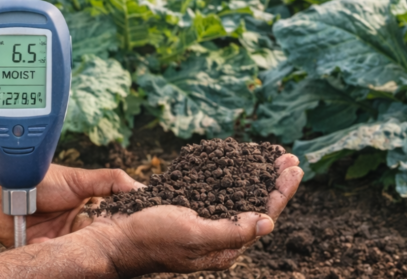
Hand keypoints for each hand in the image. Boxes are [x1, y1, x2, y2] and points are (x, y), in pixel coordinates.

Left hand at [0, 164, 142, 246]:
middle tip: (101, 245)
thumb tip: (140, 187)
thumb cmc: (39, 179)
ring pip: (75, 255)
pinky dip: (54, 257)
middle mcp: (77, 227)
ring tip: (79, 249)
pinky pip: (53, 260)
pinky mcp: (42, 251)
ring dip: (76, 253)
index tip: (131, 235)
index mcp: (89, 209)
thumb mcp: (79, 178)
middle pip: (94, 243)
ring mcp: (59, 241)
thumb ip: (109, 180)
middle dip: (98, 246)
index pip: (110, 224)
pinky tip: (56, 250)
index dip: (117, 230)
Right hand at [83, 148, 301, 275]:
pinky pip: (216, 192)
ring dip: (255, 177)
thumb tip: (268, 223)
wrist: (113, 239)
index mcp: (225, 248)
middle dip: (273, 182)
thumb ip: (232, 230)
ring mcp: (203, 223)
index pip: (264, 218)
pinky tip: (236, 164)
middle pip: (255, 206)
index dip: (281, 193)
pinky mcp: (188, 211)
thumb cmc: (151, 239)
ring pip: (238, 198)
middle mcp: (218, 237)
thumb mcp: (195, 235)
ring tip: (271, 158)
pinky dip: (230, 176)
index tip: (293, 169)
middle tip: (288, 158)